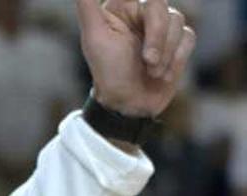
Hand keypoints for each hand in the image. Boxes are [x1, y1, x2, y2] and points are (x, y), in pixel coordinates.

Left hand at [76, 0, 195, 117]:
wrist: (128, 104)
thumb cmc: (108, 72)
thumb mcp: (94, 37)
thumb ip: (88, 6)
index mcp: (120, 8)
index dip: (147, 3)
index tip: (145, 18)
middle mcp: (141, 14)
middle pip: (160, 6)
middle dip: (157, 36)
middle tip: (147, 61)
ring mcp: (161, 27)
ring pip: (177, 21)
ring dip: (166, 53)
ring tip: (152, 72)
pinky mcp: (178, 42)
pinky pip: (189, 37)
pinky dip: (177, 59)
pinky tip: (162, 75)